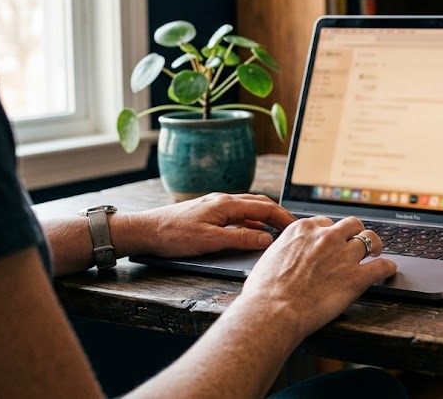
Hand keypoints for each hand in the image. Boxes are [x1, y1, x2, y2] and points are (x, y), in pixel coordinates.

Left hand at [118, 193, 296, 257]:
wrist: (145, 231)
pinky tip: (253, 232)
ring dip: (266, 217)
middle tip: (293, 228)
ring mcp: (215, 205)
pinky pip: (238, 214)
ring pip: (249, 207)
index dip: (283, 218)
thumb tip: (267, 239)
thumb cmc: (173, 235)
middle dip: (279, 214)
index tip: (297, 228)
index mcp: (226, 204)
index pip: (264, 208)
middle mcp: (223, 200)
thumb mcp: (210, 241)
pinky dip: (252, 221)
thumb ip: (240, 239)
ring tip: (278, 230)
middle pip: (260, 204)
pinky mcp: (208, 213)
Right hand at [239, 216, 396, 340]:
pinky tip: (389, 269)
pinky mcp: (357, 277)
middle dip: (356, 232)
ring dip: (375, 245)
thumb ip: (287, 250)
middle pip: (352, 225)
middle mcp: (327, 237)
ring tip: (378, 251)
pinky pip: (381, 266)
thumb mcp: (270, 257)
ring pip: (370, 239)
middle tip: (358, 241)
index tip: (333, 241)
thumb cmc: (264, 291)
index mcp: (304, 230)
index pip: (326, 223)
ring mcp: (344, 255)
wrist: (273, 310)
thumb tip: (288, 256)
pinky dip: (388, 267)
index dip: (331, 233)